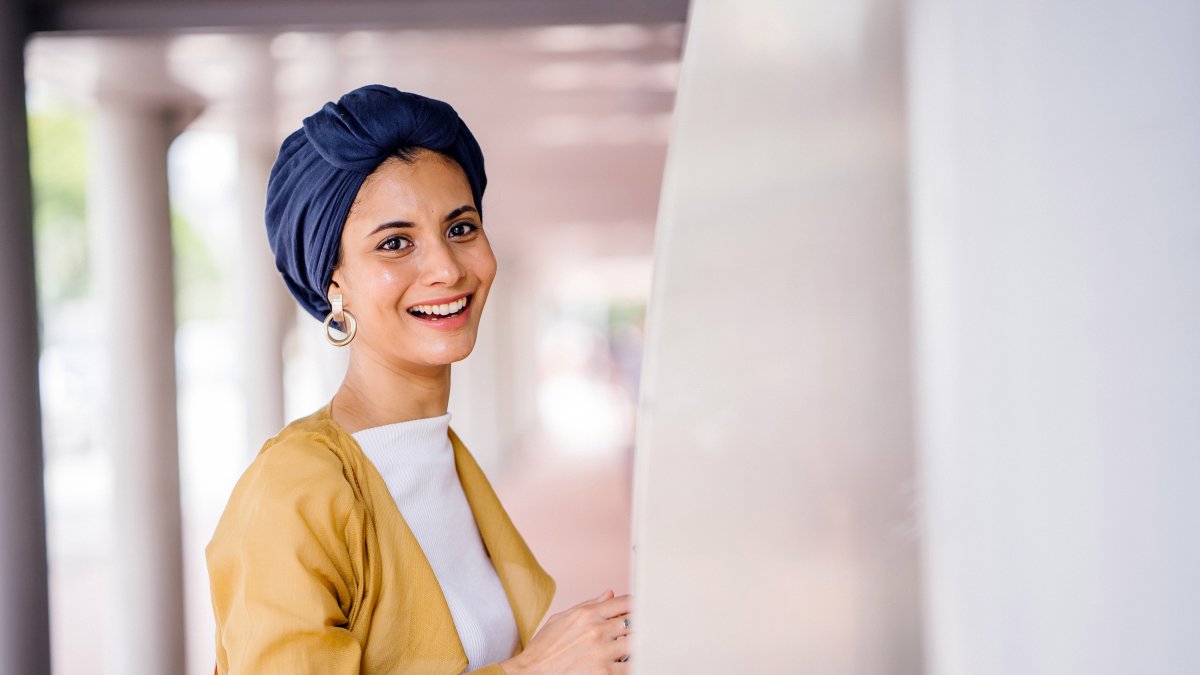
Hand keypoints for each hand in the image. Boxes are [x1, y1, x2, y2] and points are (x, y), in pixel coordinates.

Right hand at [501, 589, 631, 674]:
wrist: (531, 674)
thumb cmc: (543, 650)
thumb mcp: (561, 619)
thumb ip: (588, 605)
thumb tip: (610, 594)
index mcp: (588, 614)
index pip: (626, 602)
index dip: (637, 606)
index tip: (641, 612)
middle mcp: (597, 630)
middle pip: (636, 621)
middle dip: (640, 626)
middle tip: (642, 631)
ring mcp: (603, 652)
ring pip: (638, 643)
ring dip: (638, 645)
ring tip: (635, 648)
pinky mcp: (605, 673)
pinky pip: (632, 666)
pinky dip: (634, 664)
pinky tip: (631, 662)